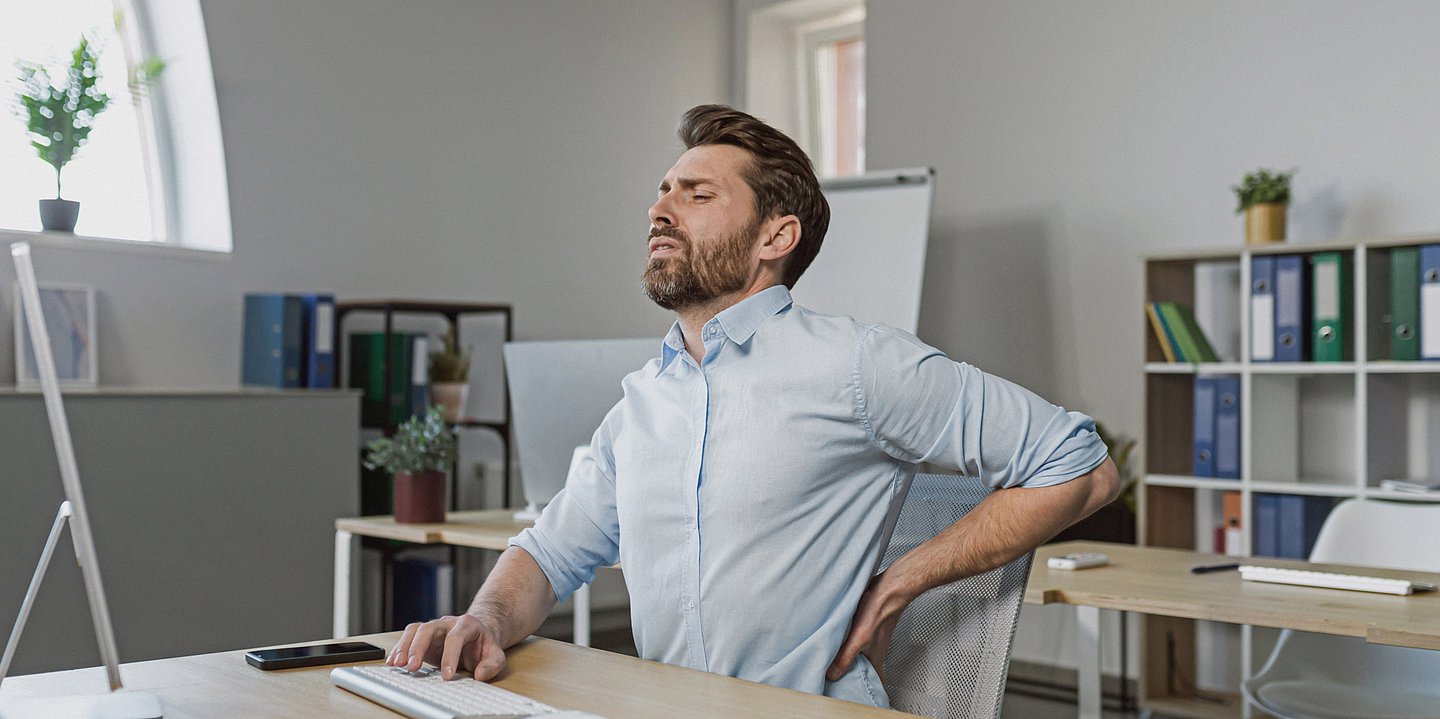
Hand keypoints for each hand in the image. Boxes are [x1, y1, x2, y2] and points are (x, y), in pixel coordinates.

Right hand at [387, 613, 506, 680]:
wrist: (478, 637)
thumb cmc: (484, 646)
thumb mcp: (496, 655)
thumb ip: (492, 664)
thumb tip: (480, 674)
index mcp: (467, 624)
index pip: (455, 637)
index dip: (450, 656)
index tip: (446, 676)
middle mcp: (448, 623)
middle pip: (429, 628)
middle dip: (419, 647)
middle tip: (412, 667)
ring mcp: (434, 629)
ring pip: (415, 630)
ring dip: (404, 647)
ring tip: (397, 665)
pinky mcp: (424, 638)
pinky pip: (408, 637)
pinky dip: (399, 649)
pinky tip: (393, 662)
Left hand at [827, 572, 912, 684]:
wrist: (888, 588)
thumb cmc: (879, 611)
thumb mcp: (858, 638)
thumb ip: (845, 657)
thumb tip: (832, 673)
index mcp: (875, 657)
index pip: (876, 680)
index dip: (871, 689)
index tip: (861, 696)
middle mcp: (874, 649)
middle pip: (865, 667)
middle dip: (856, 675)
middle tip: (841, 680)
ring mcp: (870, 637)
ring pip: (860, 653)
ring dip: (850, 658)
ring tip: (835, 662)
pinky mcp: (866, 624)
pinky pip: (856, 639)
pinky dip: (848, 642)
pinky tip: (839, 638)